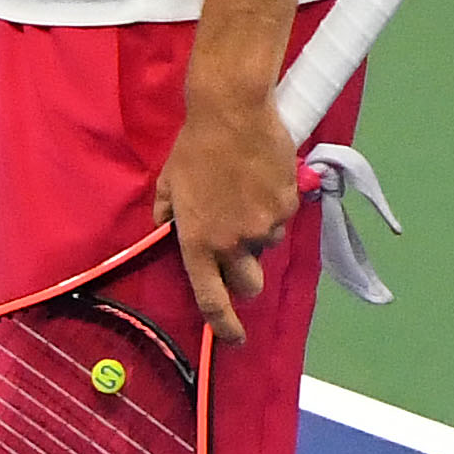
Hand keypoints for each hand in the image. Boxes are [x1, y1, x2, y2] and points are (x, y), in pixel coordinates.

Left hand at [151, 81, 305, 347]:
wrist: (233, 114)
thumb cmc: (194, 147)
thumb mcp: (168, 182)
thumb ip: (166, 212)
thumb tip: (165, 227)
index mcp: (197, 242)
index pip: (211, 297)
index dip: (224, 324)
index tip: (234, 339)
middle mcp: (232, 242)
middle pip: (248, 283)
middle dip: (246, 278)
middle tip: (240, 252)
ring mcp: (264, 226)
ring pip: (267, 246)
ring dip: (258, 233)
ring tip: (245, 195)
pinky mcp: (287, 207)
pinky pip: (282, 219)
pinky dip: (274, 208)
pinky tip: (261, 181)